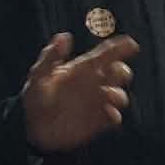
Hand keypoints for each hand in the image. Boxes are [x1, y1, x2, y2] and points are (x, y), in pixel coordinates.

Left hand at [22, 32, 137, 152]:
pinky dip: (114, 115)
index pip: (104, 55)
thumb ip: (51, 56)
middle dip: (121, 72)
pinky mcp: (97, 122)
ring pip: (119, 95)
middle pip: (118, 73)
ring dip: (119, 94)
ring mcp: (97, 103)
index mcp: (82, 69)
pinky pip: (113, 117)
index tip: (131, 44)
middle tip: (115, 72)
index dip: (119, 48)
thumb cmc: (35, 97)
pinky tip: (108, 113)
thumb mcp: (39, 75)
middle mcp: (94, 84)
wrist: (33, 127)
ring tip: (108, 95)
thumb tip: (63, 36)